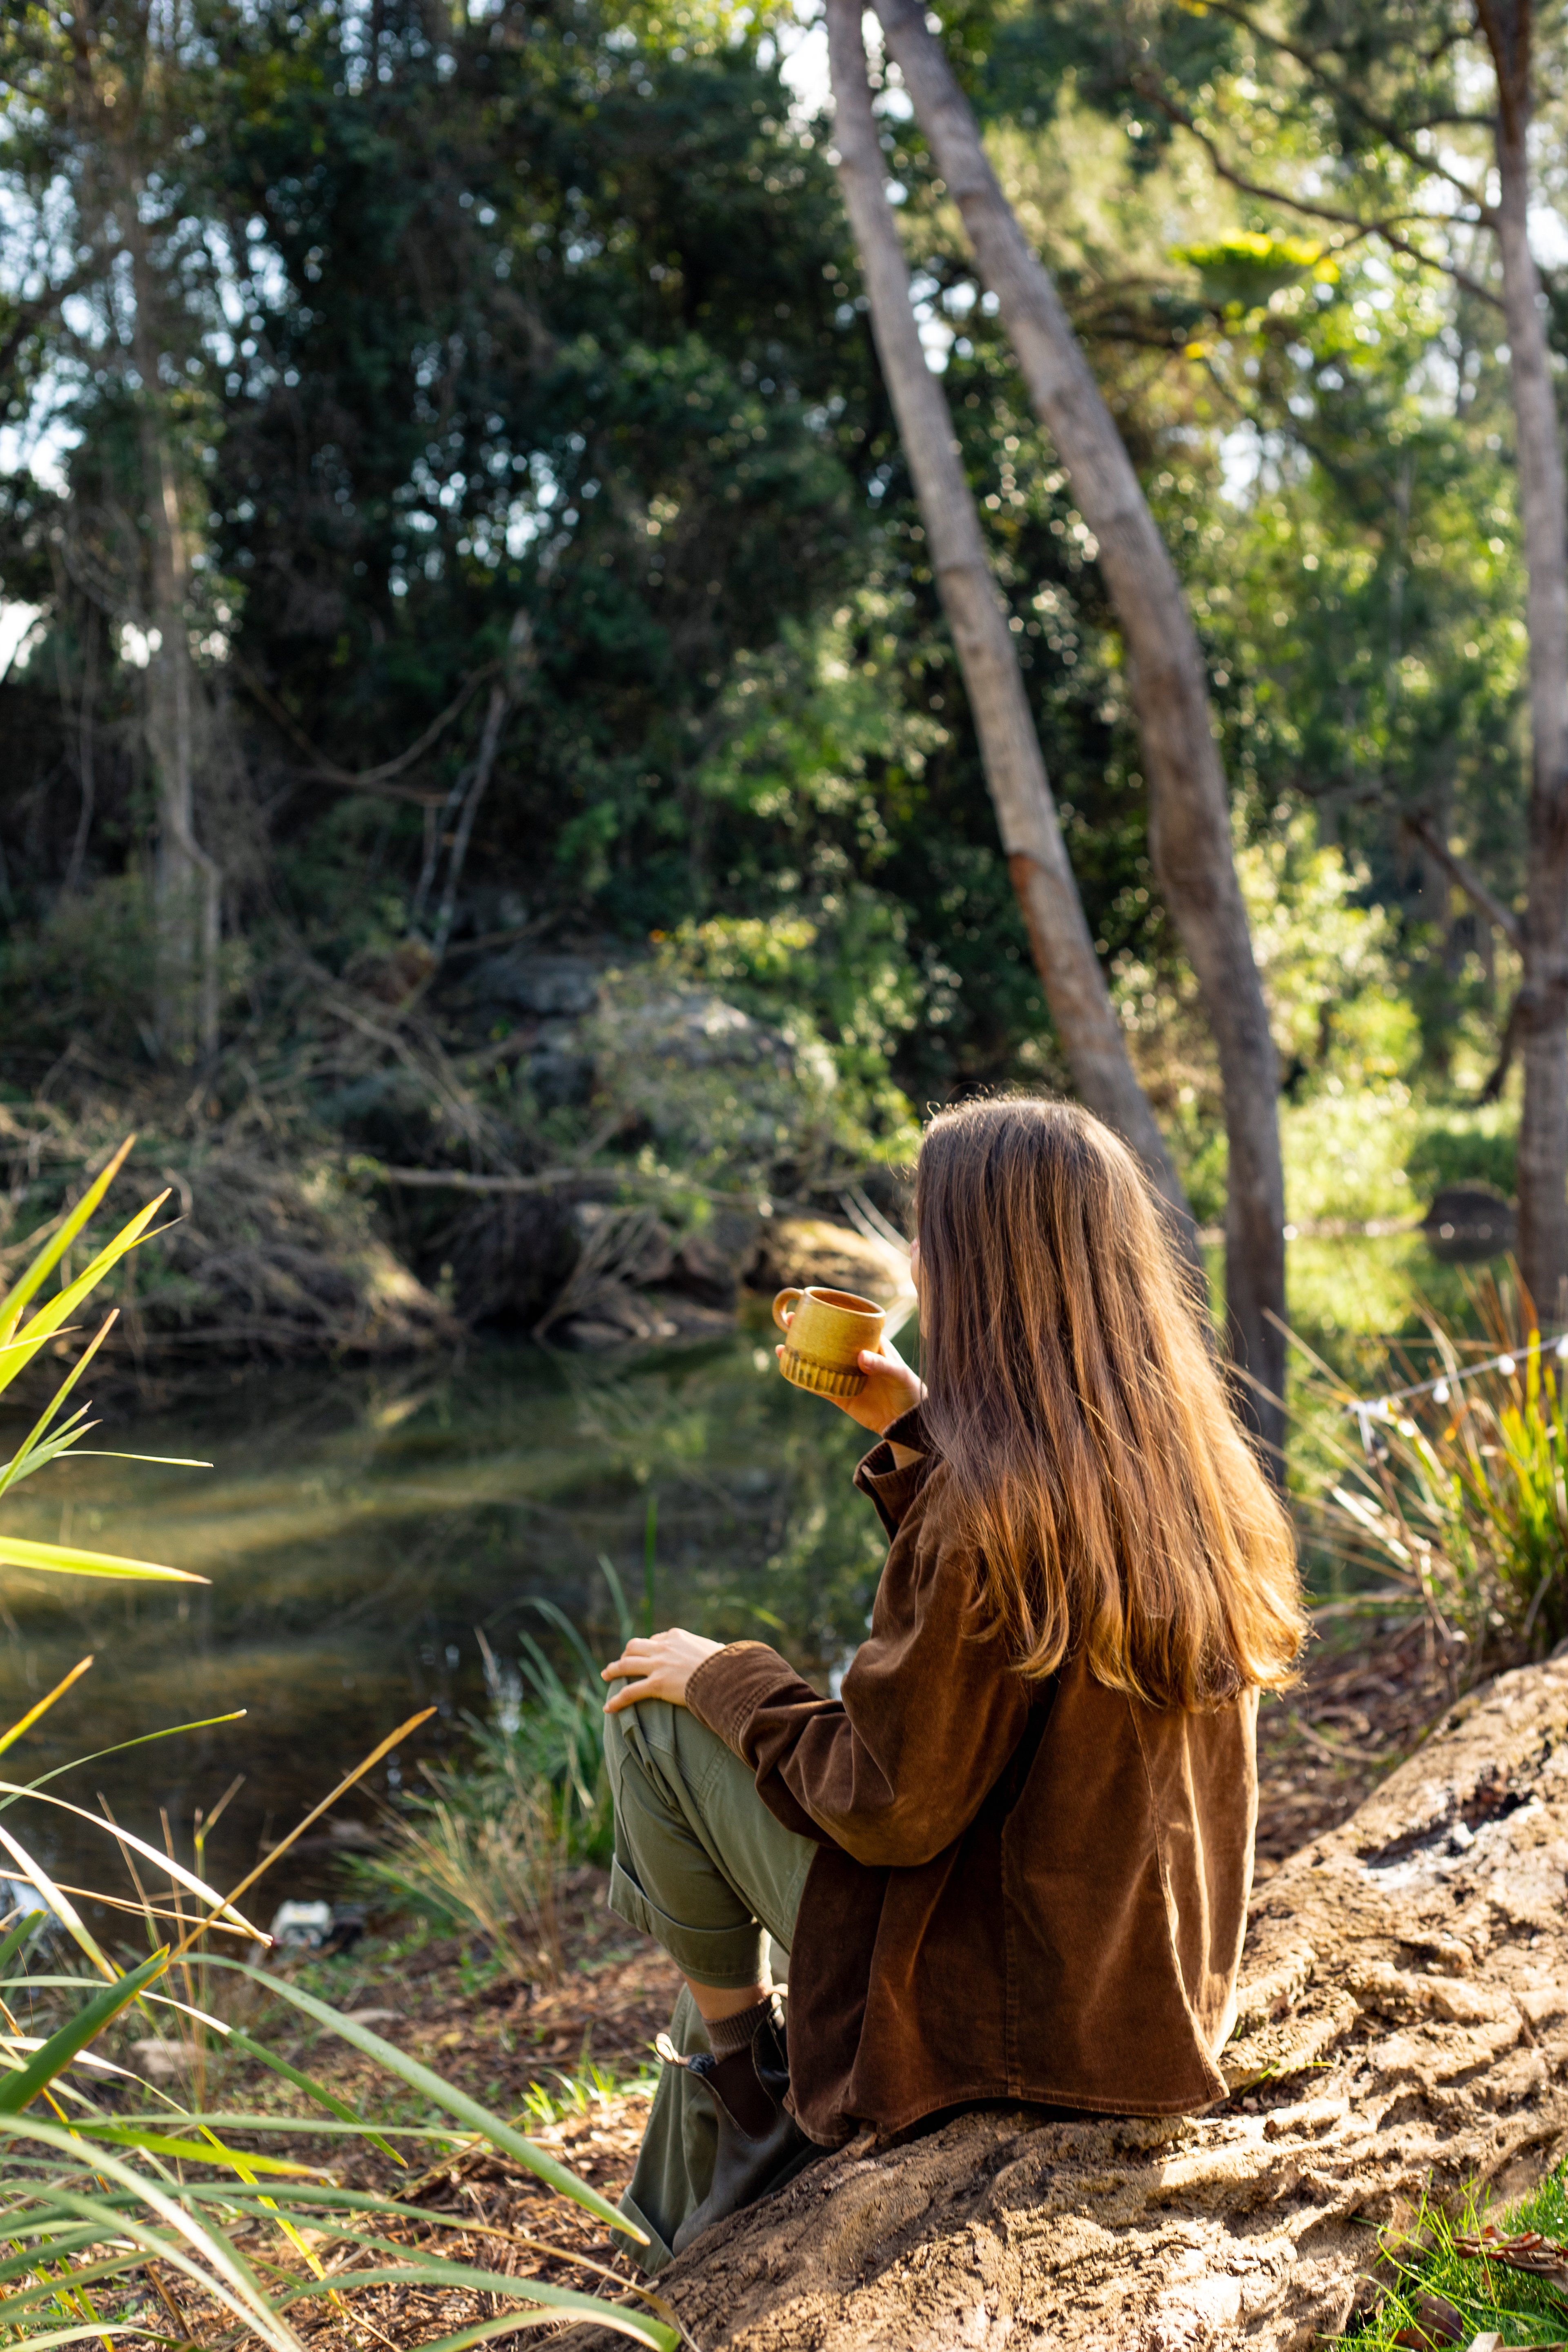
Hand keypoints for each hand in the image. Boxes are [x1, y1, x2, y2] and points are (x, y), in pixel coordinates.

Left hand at [601, 1627, 723, 1712]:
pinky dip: (617, 1700)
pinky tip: (608, 1708)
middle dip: (626, 1654)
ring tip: (605, 1675)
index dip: (649, 1647)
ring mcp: (658, 1665)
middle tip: (621, 1663)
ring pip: (626, 1665)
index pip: (656, 1638)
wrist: (725, 1675)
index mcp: (677, 1637)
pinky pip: (630, 1692)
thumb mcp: (719, 1650)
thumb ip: (713, 1650)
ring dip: (613, 1670)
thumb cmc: (728, 1665)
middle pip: (635, 1646)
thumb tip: (723, 1654)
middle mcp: (663, 1647)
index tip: (648, 1654)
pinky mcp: (656, 1684)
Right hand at [776, 1325, 925, 1435]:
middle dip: (807, 1331)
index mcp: (869, 1344)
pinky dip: (805, 1382)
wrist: (907, 1421)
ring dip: (800, 1355)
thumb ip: (882, 1365)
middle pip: (827, 1341)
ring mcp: (845, 1376)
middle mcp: (854, 1357)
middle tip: (788, 1322)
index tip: (812, 1306)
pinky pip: (819, 1388)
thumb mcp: (899, 1374)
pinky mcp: (840, 1396)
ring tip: (781, 1348)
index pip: (848, 1324)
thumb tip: (861, 1357)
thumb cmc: (908, 1389)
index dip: (830, 1314)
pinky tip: (791, 1374)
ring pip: (819, 1362)